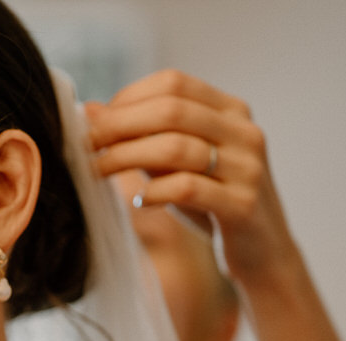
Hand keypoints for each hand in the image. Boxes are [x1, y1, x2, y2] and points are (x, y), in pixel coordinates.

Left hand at [85, 70, 301, 288]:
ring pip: (177, 148)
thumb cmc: (210, 202)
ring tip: (95, 170)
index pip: (174, 83)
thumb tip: (90, 110)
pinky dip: (154, 192)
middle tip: (84, 143)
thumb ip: (144, 136)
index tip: (94, 120)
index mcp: (230, 110)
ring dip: (125, 157)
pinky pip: (188, 189)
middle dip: (119, 124)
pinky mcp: (243, 205)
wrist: (262, 251)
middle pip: (171, 110)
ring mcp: (247, 167)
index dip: (127, 97)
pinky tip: (136, 200)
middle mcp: (243, 131)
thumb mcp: (177, 163)